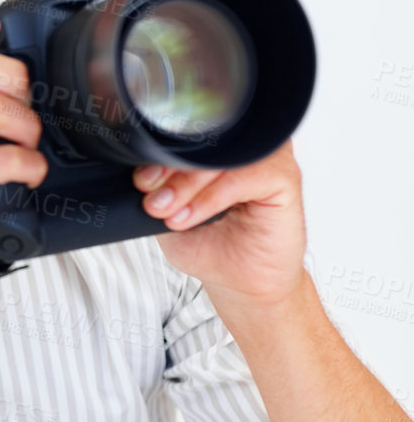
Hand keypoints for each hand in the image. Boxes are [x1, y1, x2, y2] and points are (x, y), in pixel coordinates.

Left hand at [134, 138, 307, 307]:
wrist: (242, 284)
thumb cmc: (211, 247)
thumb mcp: (168, 214)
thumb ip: (157, 189)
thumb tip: (136, 172)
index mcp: (215, 151)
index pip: (184, 137)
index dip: (157, 156)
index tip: (140, 183)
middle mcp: (242, 149)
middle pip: (201, 143)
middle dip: (169, 173)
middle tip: (154, 202)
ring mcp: (266, 161)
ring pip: (220, 157)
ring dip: (188, 186)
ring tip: (171, 214)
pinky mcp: (285, 179)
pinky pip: (244, 176)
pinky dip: (211, 197)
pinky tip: (192, 216)